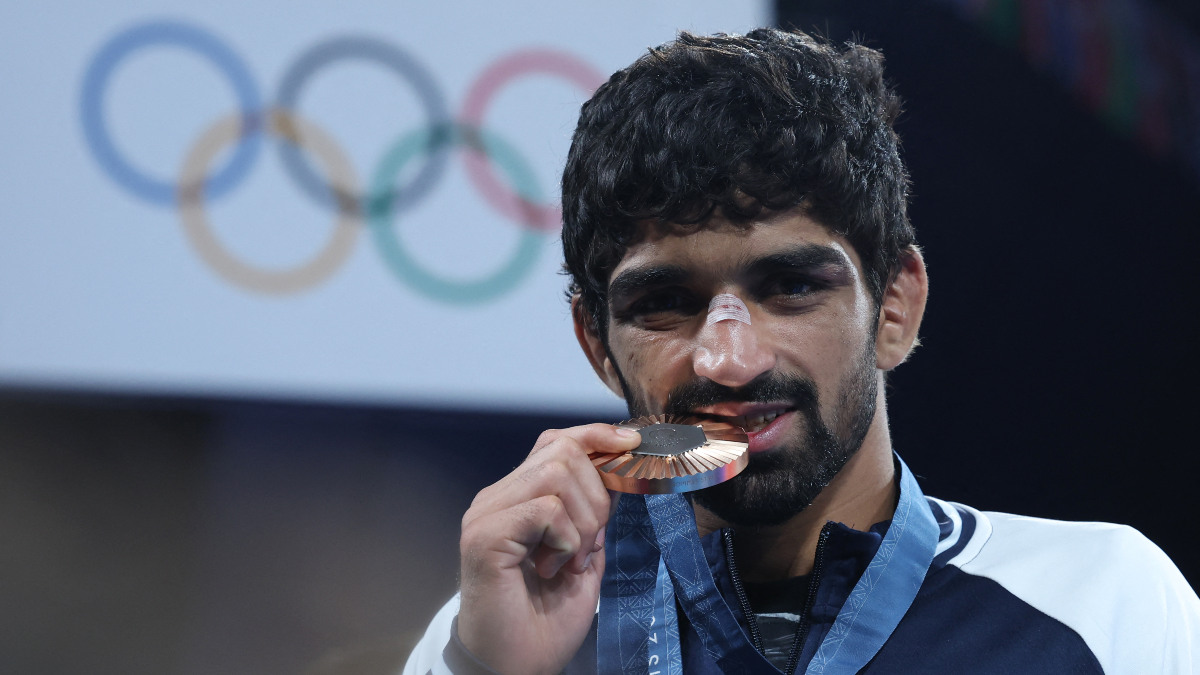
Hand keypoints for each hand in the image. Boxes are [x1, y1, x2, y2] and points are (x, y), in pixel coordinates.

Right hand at [457, 423, 639, 674]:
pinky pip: (545, 510)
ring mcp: (486, 515)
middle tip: (589, 547)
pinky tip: (554, 569)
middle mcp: (495, 499)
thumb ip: (592, 514)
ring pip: (556, 476)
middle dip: (597, 497)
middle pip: (562, 452)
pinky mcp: (484, 536)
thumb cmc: (544, 620)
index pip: (556, 442)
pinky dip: (565, 539)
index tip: (632, 445)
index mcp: (516, 498)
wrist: (515, 667)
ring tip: (571, 561)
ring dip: (583, 522)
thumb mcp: (583, 555)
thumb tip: (620, 472)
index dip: (595, 437)